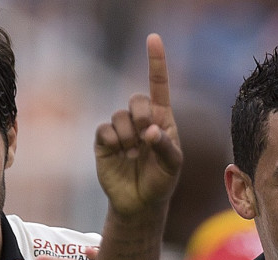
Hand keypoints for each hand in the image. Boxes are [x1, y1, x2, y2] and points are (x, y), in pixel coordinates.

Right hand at [95, 33, 181, 215]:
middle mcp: (141, 121)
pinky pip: (105, 129)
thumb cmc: (161, 181)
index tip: (153, 38)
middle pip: (136, 99)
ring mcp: (122, 130)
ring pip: (120, 116)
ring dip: (129, 136)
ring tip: (135, 155)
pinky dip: (115, 142)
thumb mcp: (173, 165)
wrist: (140, 203)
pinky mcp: (104, 140)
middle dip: (142, 115)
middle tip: (147, 136)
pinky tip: (121, 154)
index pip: (158, 86)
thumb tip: (150, 130)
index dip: (156, 62)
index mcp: (163, 120)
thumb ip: (166, 145)